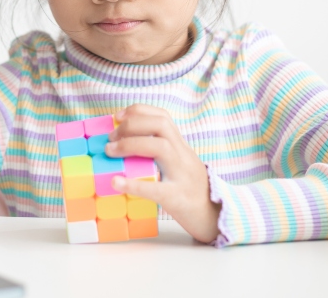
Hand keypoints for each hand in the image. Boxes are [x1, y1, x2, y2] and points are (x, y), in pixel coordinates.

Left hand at [105, 104, 221, 243]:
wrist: (216, 216)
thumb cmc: (192, 190)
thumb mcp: (180, 164)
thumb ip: (161, 153)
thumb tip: (125, 144)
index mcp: (181, 147)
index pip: (163, 117)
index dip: (138, 111)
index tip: (117, 117)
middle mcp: (183, 156)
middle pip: (161, 125)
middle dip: (132, 125)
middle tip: (111, 138)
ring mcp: (182, 175)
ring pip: (161, 147)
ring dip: (130, 145)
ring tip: (110, 152)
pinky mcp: (177, 198)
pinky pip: (156, 189)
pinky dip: (134, 185)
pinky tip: (116, 182)